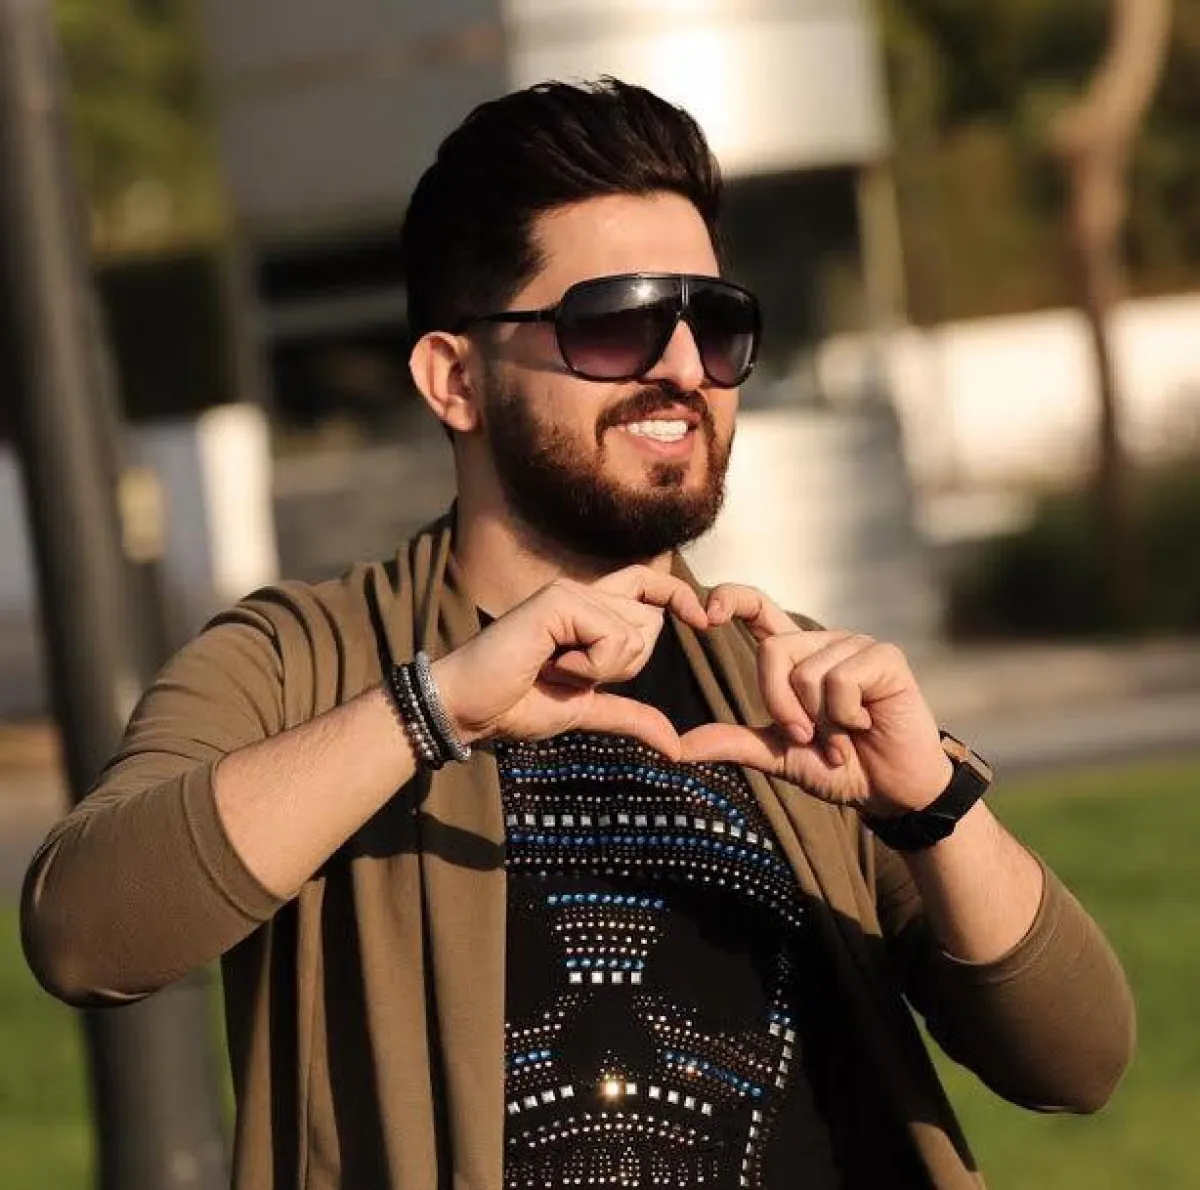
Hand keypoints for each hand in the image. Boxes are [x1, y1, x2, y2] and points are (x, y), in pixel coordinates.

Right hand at [430, 566, 709, 758]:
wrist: (470, 708)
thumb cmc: (517, 704)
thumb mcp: (585, 710)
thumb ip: (630, 716)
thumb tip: (675, 745)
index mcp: (588, 610)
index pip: (649, 587)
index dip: (679, 598)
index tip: (706, 620)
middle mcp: (582, 592)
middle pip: (651, 621)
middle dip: (627, 663)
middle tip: (576, 674)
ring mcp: (570, 592)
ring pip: (634, 632)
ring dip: (603, 669)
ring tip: (556, 670)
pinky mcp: (558, 601)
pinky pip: (612, 636)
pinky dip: (591, 665)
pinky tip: (551, 666)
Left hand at [678, 585, 951, 814]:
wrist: (891, 792)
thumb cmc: (838, 768)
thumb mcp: (778, 756)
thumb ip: (734, 743)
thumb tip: (678, 748)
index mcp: (795, 656)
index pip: (757, 607)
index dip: (730, 598)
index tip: (705, 614)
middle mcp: (823, 642)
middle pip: (773, 651)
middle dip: (782, 706)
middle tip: (808, 738)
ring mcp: (856, 644)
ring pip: (808, 673)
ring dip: (821, 722)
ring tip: (843, 738)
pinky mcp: (885, 656)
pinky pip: (842, 680)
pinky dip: (846, 717)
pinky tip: (866, 725)